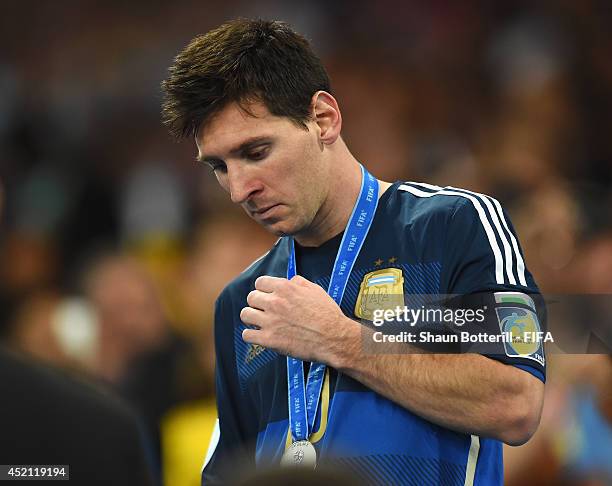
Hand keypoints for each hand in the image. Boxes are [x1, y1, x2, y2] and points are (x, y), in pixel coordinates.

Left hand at [240, 275, 357, 364]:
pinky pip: (247, 335)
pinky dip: (251, 335)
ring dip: (251, 317)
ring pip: (245, 314)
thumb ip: (299, 282)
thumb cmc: (328, 315)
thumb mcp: (316, 290)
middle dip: (257, 303)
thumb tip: (289, 281)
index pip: (260, 283)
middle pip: (251, 297)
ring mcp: (270, 321)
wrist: (334, 338)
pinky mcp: (269, 339)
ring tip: (259, 322)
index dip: (264, 289)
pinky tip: (259, 335)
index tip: (267, 296)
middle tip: (265, 310)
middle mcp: (274, 302)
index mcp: (285, 288)